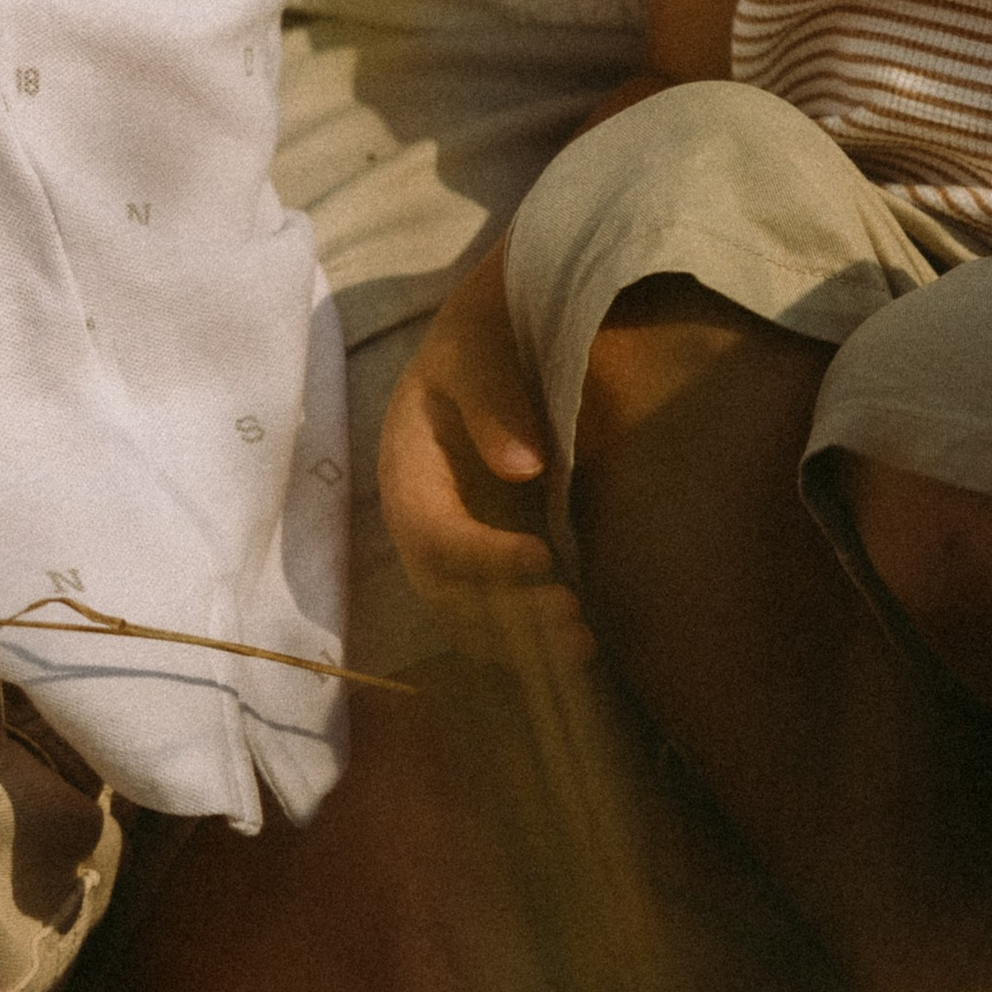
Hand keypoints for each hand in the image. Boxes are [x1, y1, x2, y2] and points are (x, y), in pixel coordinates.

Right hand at [378, 244, 590, 656]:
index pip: (433, 532)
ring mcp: (452, 550)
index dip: (481, 555)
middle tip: (572, 620)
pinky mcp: (485, 563)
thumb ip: (495, 400)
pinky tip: (585, 650)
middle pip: (446, 592)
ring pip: (468, 618)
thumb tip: (526, 469)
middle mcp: (420, 524)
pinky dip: (532, 641)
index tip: (541, 557)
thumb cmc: (479, 341)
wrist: (486, 346)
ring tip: (585, 647)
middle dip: (505, 616)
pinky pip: (496, 616)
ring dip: (521, 643)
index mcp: (406, 473)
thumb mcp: (477, 351)